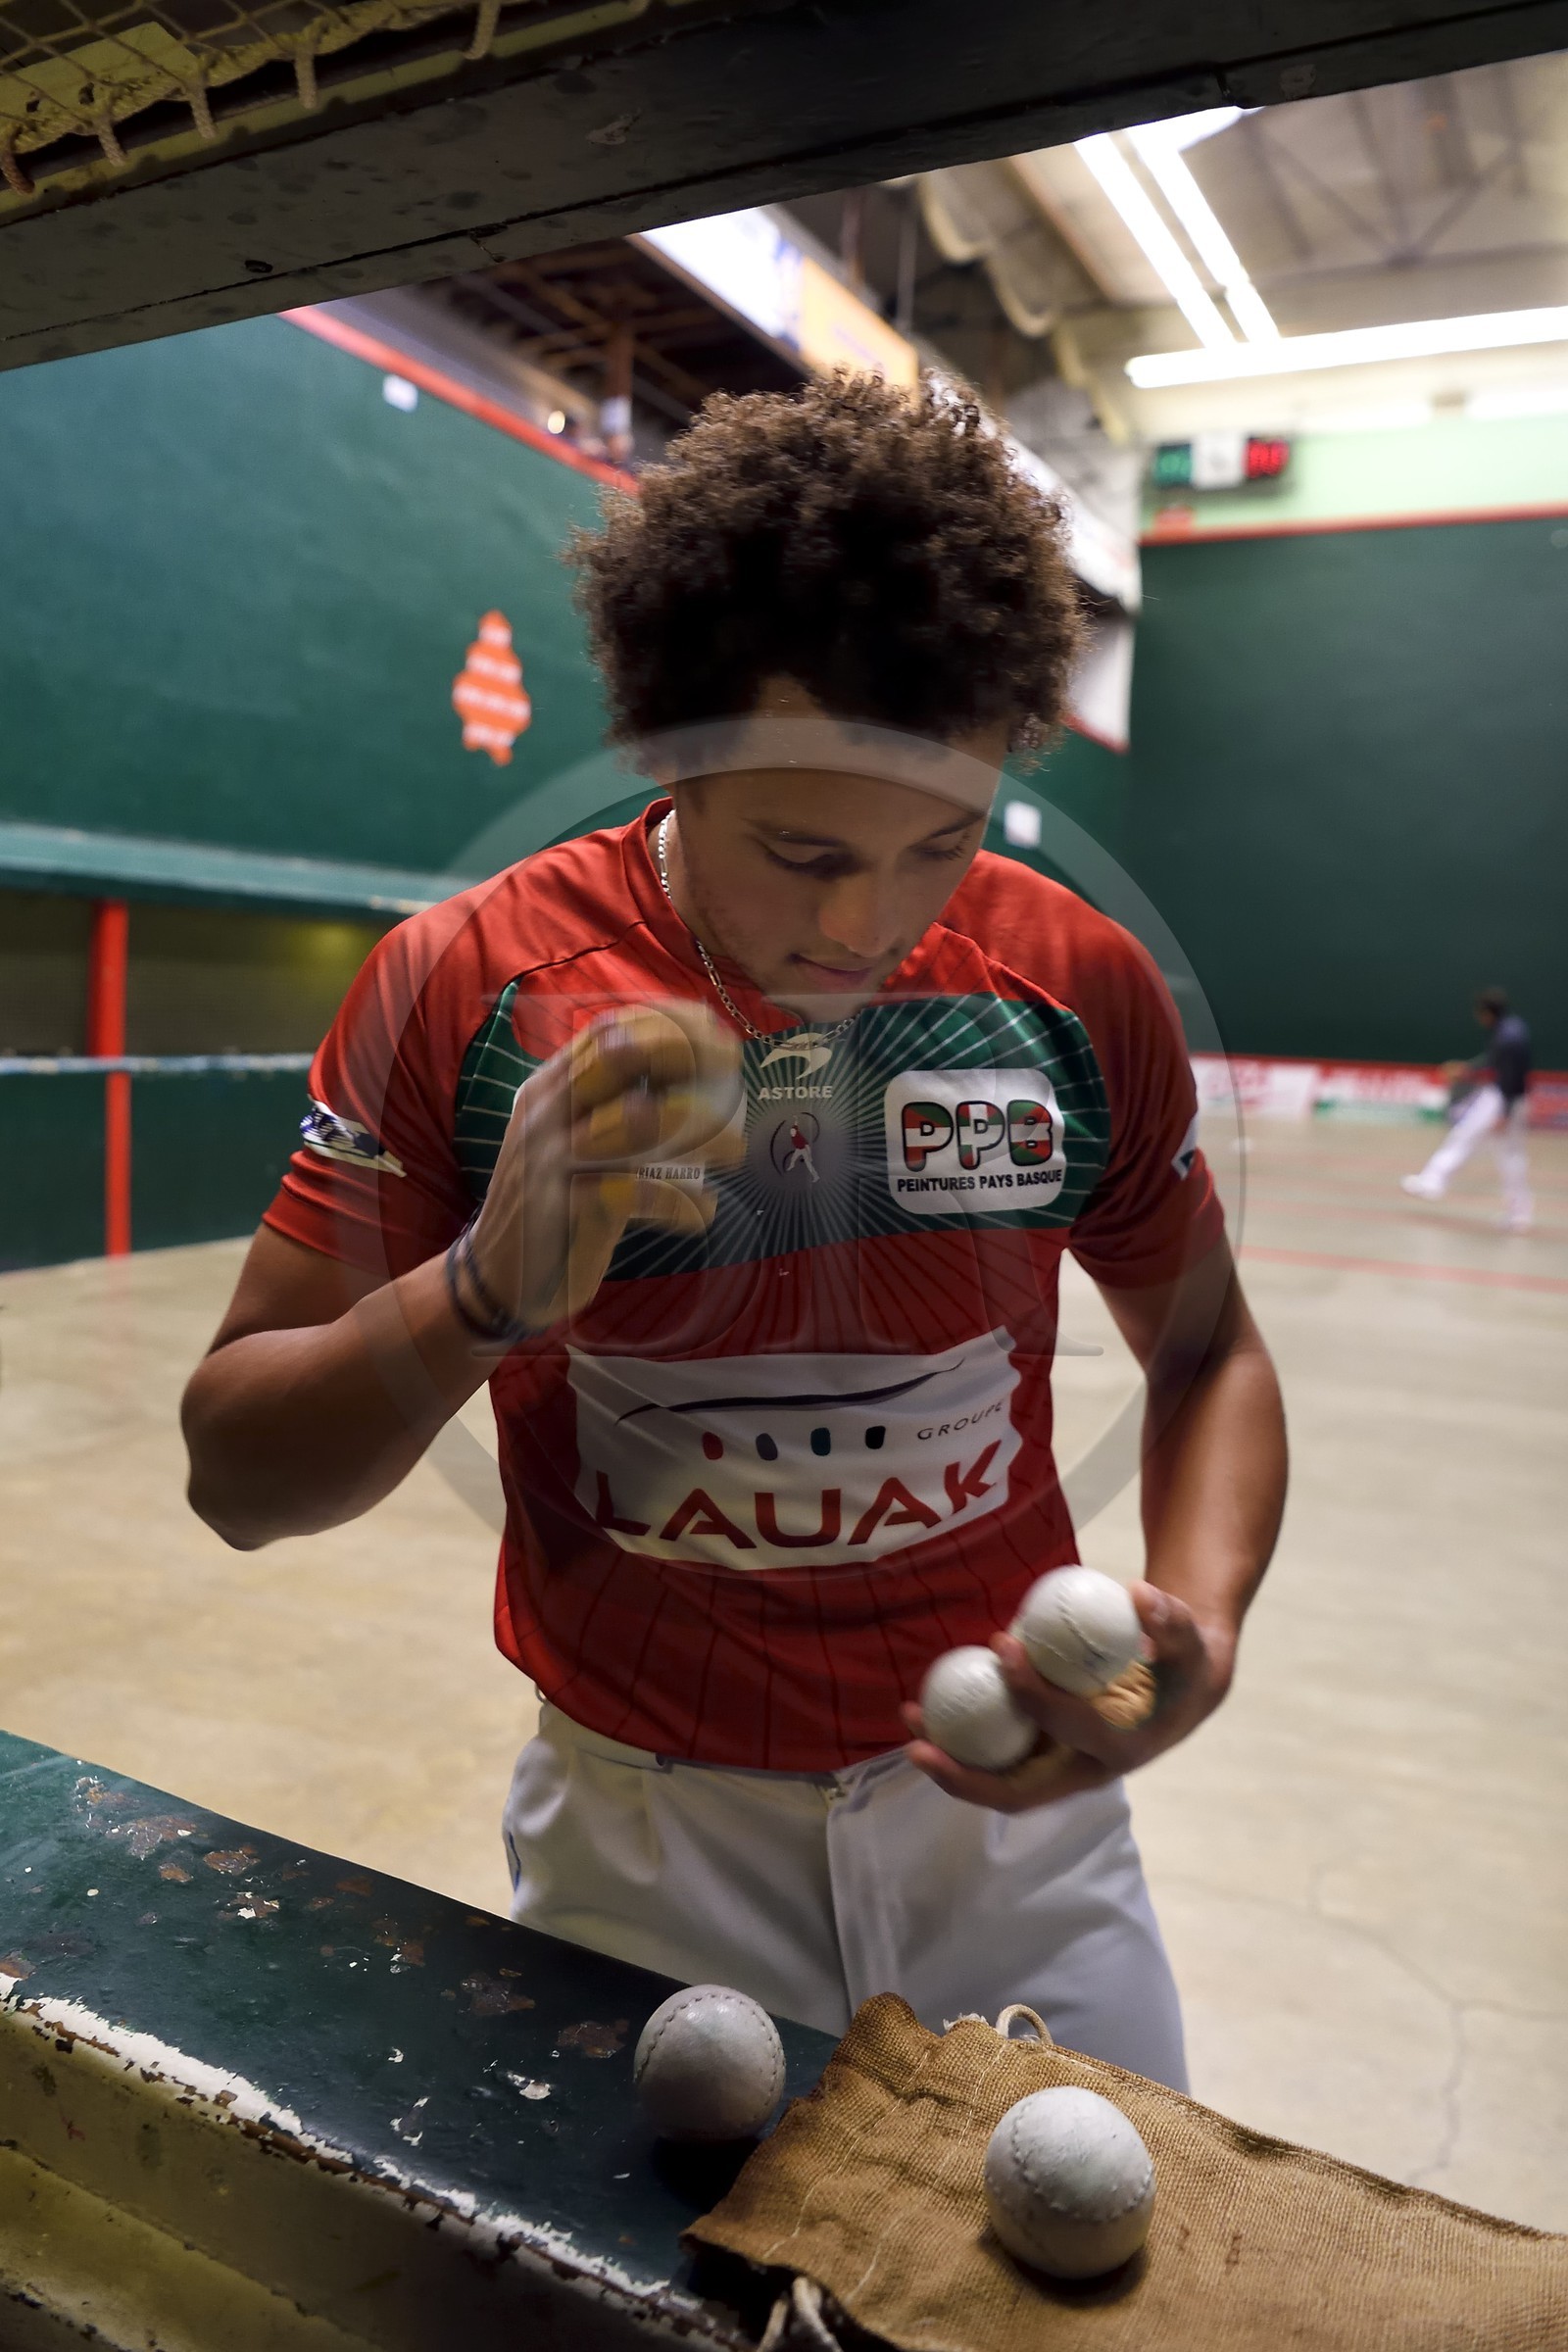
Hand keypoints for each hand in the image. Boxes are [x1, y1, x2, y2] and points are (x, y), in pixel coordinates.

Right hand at [466, 1000, 743, 1331]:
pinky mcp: (563, 1208)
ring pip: (638, 1118)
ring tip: (733, 1152)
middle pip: (623, 1053)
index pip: (613, 1029)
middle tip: (733, 1086)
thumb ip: (614, 1108)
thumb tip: (695, 1079)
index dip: (673, 1026)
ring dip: (701, 1132)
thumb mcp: (571, 1142)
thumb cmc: (551, 1204)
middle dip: (688, 1058)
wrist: (495, 1275)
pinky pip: (637, 1191)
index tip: (722, 1042)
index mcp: (550, 1086)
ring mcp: (551, 1157)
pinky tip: (701, 1213)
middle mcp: (546, 1110)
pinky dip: (681, 1201)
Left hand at [901, 1583, 1234, 1812]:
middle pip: (1017, 1791)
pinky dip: (961, 1740)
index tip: (1002, 1647)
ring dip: (949, 1761)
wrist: (1181, 1690)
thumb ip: (1170, 1621)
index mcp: (1121, 1750)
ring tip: (907, 1720)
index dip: (1034, 1695)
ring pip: (997, 1779)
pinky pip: (996, 1756)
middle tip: (917, 1739)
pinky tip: (927, 1708)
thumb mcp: (1189, 1642)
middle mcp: (1084, 1772)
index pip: (1070, 1729)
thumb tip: (1138, 1595)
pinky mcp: (1043, 1757)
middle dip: (964, 1774)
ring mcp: (1059, 1770)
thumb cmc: (1182, 1664)